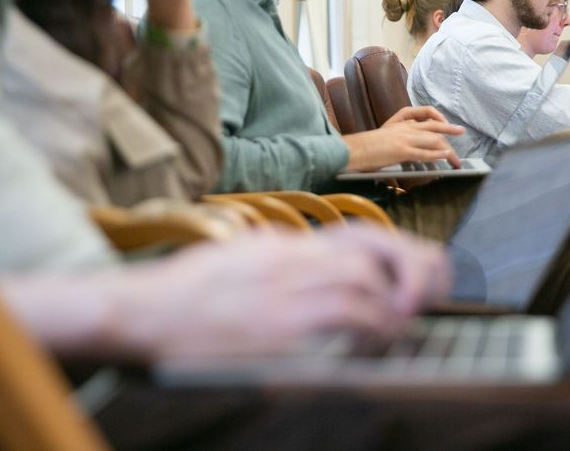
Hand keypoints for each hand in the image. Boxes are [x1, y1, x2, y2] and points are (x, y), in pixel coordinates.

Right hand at [3, 227, 449, 360]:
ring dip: (396, 301)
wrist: (140, 311)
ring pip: (366, 278)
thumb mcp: (239, 260)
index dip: (398, 249)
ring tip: (402, 320)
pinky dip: (375, 324)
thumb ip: (280, 259)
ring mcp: (283, 288)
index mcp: (282, 245)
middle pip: (372, 248)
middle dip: (413, 266)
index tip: (419, 269)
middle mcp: (288, 257)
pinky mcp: (277, 324)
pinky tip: (378, 336)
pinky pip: (345, 315)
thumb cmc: (185, 294)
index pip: (357, 233)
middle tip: (429, 291)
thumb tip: (314, 266)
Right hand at [343, 105, 462, 170]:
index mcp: (399, 121)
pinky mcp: (402, 151)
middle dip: (449, 130)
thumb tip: (409, 146)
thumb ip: (397, 136)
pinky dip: (437, 155)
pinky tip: (446, 156)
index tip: (446, 124)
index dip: (438, 119)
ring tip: (457, 158)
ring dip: (448, 150)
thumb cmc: (365, 146)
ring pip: (433, 140)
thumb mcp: (383, 134)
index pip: (424, 115)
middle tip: (461, 132)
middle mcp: (404, 127)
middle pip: (434, 127)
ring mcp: (404, 138)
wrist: (353, 149)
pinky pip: (424, 153)